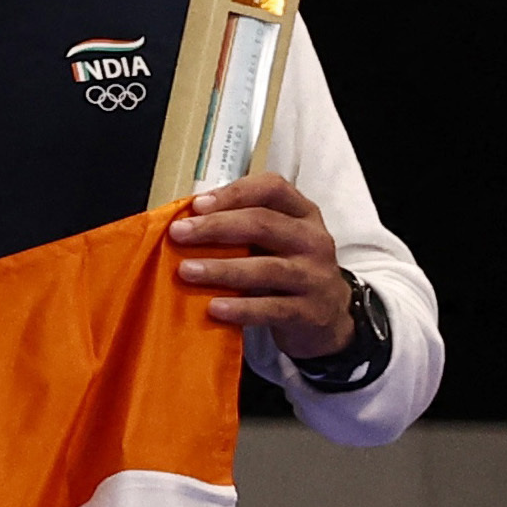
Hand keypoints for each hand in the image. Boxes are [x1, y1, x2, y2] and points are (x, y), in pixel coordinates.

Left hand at [169, 171, 355, 356]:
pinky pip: (273, 308)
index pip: (273, 189)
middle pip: (264, 224)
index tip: (197, 205)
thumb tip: (184, 221)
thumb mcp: (274, 241)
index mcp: (302, 215)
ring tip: (186, 271)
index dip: (234, 193)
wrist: (328, 316)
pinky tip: (215, 307)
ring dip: (223, 269)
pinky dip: (242, 308)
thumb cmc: (286, 269)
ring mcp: (315, 277)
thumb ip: (241, 227)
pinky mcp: (310, 312)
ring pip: (268, 268)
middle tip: (178, 233)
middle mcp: (313, 241)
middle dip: (216, 227)